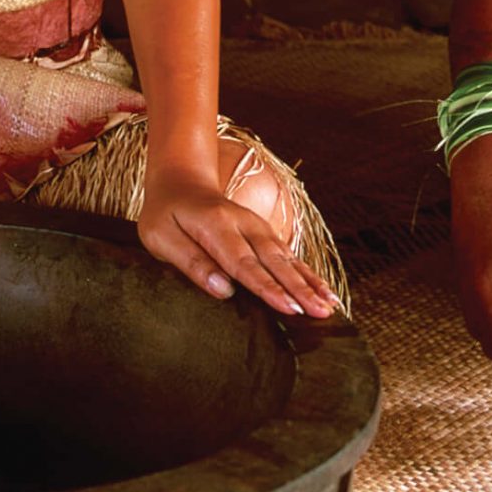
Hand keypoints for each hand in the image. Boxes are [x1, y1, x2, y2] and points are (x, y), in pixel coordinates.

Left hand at [137, 165, 341, 318]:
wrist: (181, 179)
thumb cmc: (165, 214)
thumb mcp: (161, 236)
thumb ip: (191, 262)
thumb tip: (223, 290)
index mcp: (216, 225)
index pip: (244, 263)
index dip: (268, 287)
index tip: (289, 308)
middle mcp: (243, 223)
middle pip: (273, 261)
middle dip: (299, 288)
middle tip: (320, 312)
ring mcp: (256, 226)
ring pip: (287, 257)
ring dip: (309, 282)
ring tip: (330, 305)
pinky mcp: (263, 233)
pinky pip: (288, 255)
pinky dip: (308, 273)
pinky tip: (325, 291)